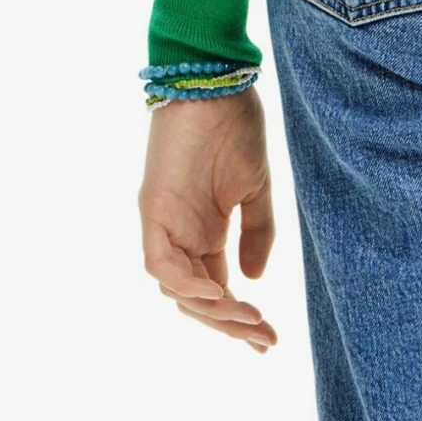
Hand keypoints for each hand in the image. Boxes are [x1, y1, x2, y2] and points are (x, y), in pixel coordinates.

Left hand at [139, 86, 277, 350]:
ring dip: (213, 310)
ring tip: (249, 319)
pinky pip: (161, 264)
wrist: (215, 80)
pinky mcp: (153, 210)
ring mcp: (164, 224)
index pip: (216, 288)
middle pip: (198, 298)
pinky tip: (218, 294)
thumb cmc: (235, 125)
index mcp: (204, 231)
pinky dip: (186, 285)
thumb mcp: (254, 187)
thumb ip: (255, 232)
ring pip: (178, 289)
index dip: (238, 317)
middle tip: (265, 340)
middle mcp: (180, 235)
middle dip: (230, 324)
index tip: (268, 340)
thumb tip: (253, 280)